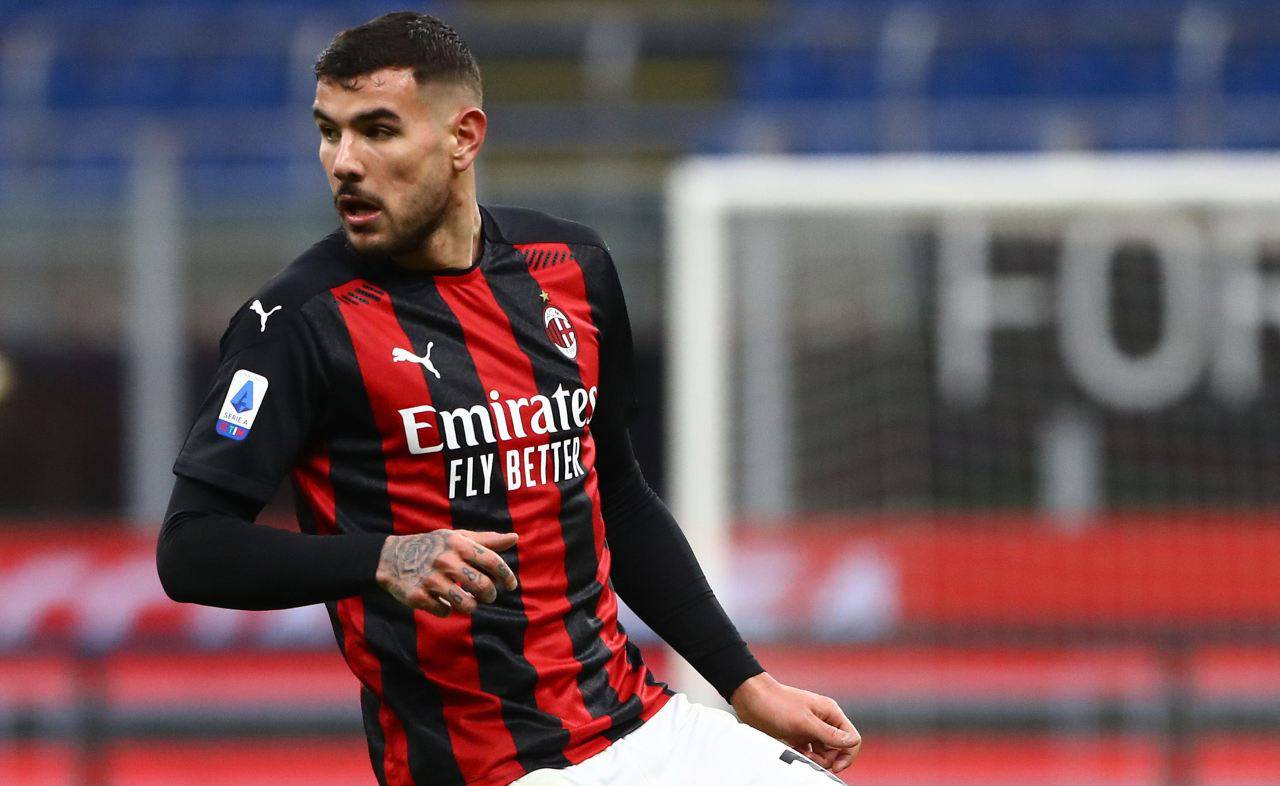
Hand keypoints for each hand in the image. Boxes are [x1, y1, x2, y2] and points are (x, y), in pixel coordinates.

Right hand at [376, 529, 518, 616]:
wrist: (390, 557)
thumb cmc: (432, 546)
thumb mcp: (457, 538)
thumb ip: (486, 541)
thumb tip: (515, 538)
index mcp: (458, 544)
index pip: (492, 561)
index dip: (506, 576)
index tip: (511, 586)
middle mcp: (445, 560)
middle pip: (482, 586)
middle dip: (490, 595)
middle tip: (487, 596)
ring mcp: (430, 579)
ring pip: (466, 604)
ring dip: (472, 606)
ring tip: (469, 601)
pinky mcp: (417, 596)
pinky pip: (445, 611)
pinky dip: (447, 610)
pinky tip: (443, 602)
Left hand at [730, 672, 860, 773]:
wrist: (751, 699)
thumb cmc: (776, 704)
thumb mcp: (804, 722)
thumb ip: (829, 734)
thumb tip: (852, 743)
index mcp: (830, 712)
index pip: (852, 738)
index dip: (846, 755)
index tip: (834, 766)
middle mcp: (823, 720)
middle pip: (838, 748)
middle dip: (828, 758)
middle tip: (811, 758)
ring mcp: (811, 728)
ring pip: (824, 751)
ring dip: (815, 758)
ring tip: (801, 754)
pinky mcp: (799, 734)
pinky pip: (810, 751)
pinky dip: (805, 756)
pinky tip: (795, 752)